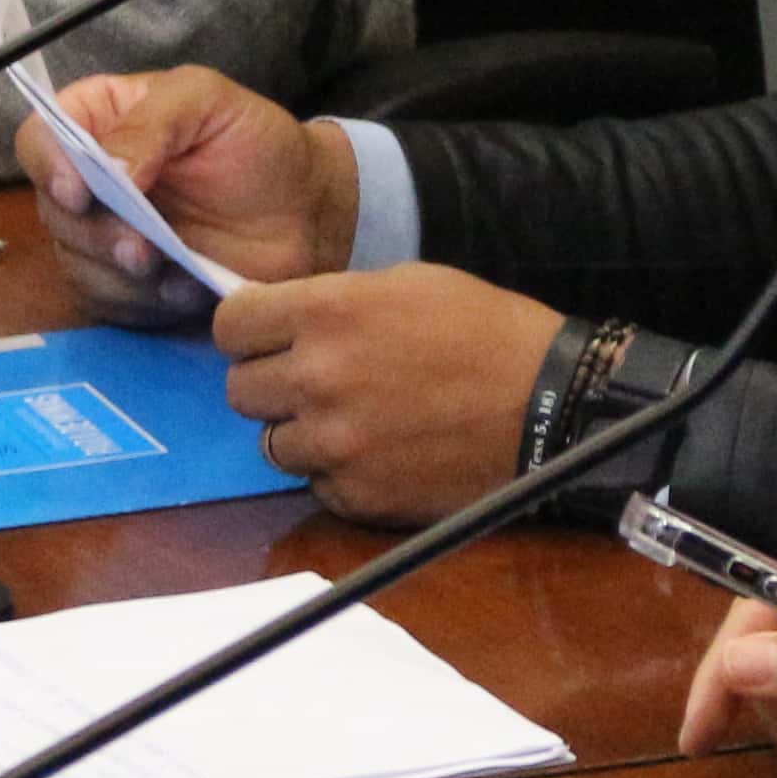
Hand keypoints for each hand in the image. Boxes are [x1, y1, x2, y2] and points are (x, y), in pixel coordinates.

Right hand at [13, 67, 353, 320]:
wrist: (306, 209)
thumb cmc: (256, 143)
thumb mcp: (209, 102)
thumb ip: (152, 122)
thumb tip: (107, 170)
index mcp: (99, 120)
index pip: (39, 138)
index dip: (48, 165)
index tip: (80, 192)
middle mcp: (90, 179)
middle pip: (53, 209)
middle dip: (96, 233)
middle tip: (142, 247)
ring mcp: (105, 235)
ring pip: (76, 263)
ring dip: (121, 275)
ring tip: (176, 270)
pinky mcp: (128, 285)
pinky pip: (110, 302)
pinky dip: (144, 302)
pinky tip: (186, 289)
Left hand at [209, 266, 562, 519]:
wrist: (548, 404)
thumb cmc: (482, 329)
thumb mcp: (403, 283)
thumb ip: (331, 302)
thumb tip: (279, 320)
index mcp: (327, 312)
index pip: (228, 326)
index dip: (247, 331)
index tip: (266, 336)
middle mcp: (316, 378)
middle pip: (240, 390)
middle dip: (271, 382)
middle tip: (313, 379)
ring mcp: (334, 443)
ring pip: (270, 443)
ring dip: (300, 431)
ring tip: (351, 418)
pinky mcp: (357, 494)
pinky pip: (316, 483)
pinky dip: (337, 470)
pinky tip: (380, 450)